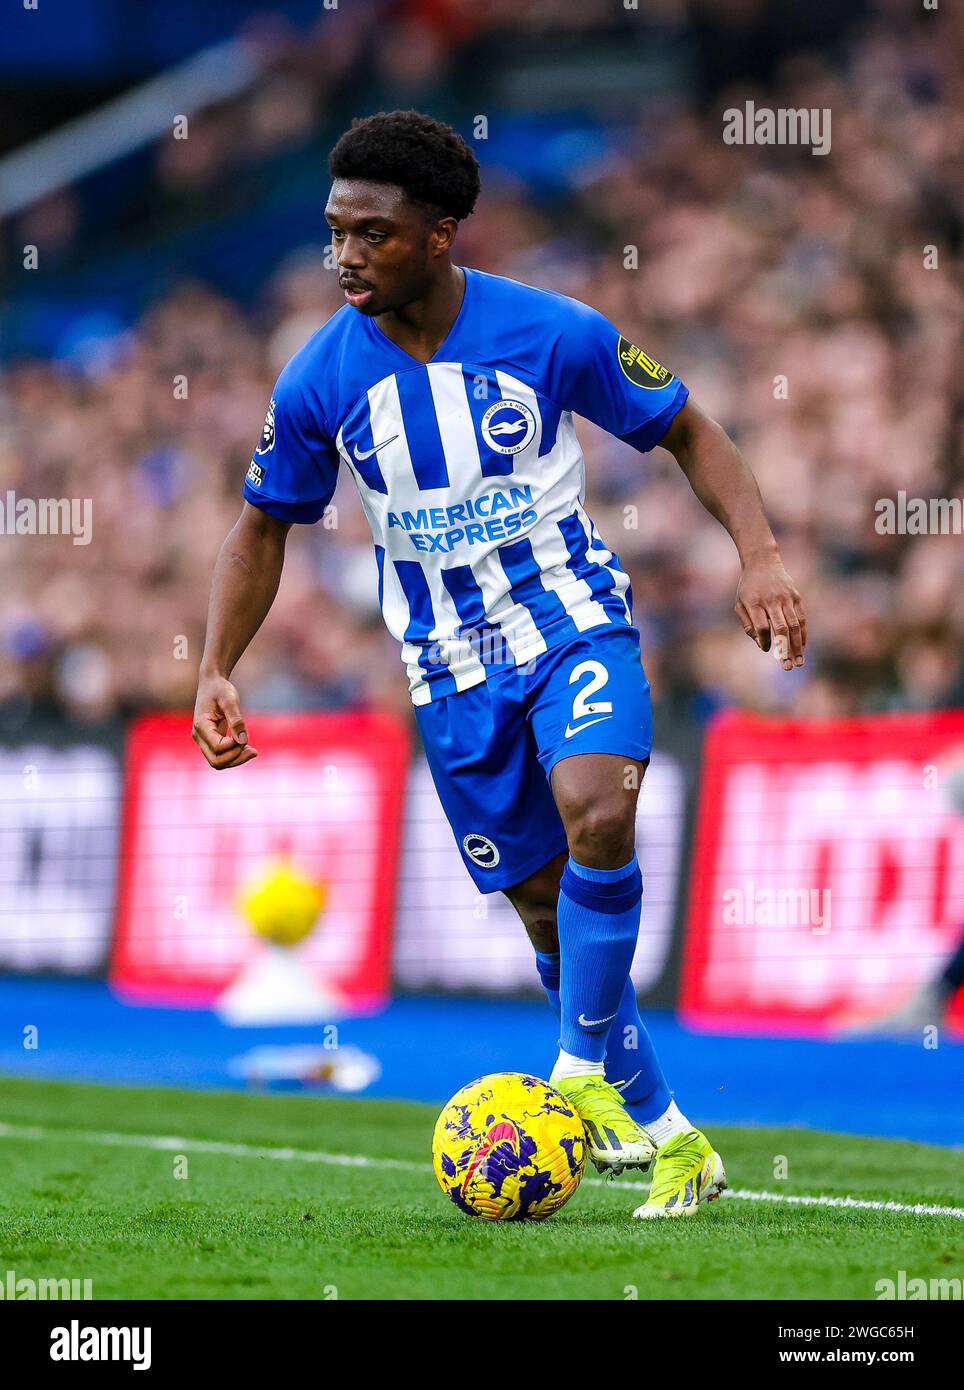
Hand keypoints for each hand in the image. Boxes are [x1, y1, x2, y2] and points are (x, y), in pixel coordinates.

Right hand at [192, 673, 257, 768]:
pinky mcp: (211, 740)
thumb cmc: (220, 689)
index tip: (245, 735)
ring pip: (218, 762)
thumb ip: (236, 720)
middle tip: (254, 750)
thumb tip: (243, 741)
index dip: (234, 746)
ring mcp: (204, 740)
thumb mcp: (230, 700)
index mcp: (201, 726)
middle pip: (216, 761)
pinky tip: (247, 747)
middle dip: (236, 759)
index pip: (218, 747)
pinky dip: (234, 755)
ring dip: (236, 759)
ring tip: (253, 751)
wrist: (212, 683)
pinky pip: (221, 755)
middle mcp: (199, 736)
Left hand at [735, 555, 806, 670]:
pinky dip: (803, 634)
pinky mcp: (796, 597)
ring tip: (799, 662)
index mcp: (754, 603)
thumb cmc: (748, 588)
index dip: (765, 641)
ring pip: (794, 625)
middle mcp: (771, 600)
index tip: (768, 650)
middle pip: (781, 627)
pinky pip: (801, 618)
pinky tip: (803, 647)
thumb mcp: (740, 604)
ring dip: (798, 645)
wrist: (763, 562)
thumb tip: (762, 645)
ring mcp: (786, 598)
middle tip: (788, 667)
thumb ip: (748, 625)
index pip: (761, 626)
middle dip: (785, 649)